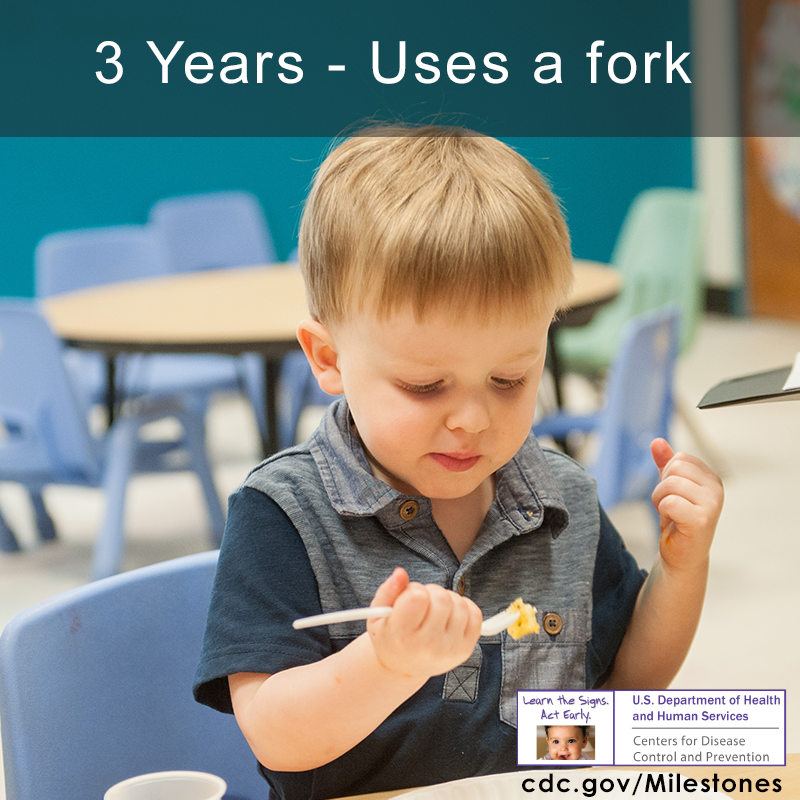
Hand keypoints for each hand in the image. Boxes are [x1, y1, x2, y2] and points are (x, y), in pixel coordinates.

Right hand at [366, 568, 481, 678]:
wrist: (403, 668)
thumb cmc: (390, 637)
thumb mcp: (377, 615)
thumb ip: (388, 590)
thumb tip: (401, 573)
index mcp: (402, 637)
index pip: (417, 597)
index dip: (413, 590)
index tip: (408, 598)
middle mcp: (429, 646)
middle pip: (442, 598)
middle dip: (431, 592)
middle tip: (422, 603)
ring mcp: (450, 649)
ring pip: (459, 603)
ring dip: (447, 599)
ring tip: (434, 611)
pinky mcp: (466, 649)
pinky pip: (475, 613)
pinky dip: (464, 608)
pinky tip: (449, 616)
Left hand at [650, 438, 723, 574]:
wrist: (682, 556)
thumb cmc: (677, 521)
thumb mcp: (669, 488)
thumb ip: (665, 464)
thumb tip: (656, 441)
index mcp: (711, 478)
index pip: (679, 458)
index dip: (667, 475)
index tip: (673, 495)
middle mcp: (716, 488)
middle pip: (675, 468)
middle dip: (662, 487)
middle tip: (670, 507)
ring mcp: (712, 504)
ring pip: (670, 484)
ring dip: (660, 500)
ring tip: (671, 515)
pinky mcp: (702, 519)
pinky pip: (670, 502)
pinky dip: (664, 511)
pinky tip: (673, 523)